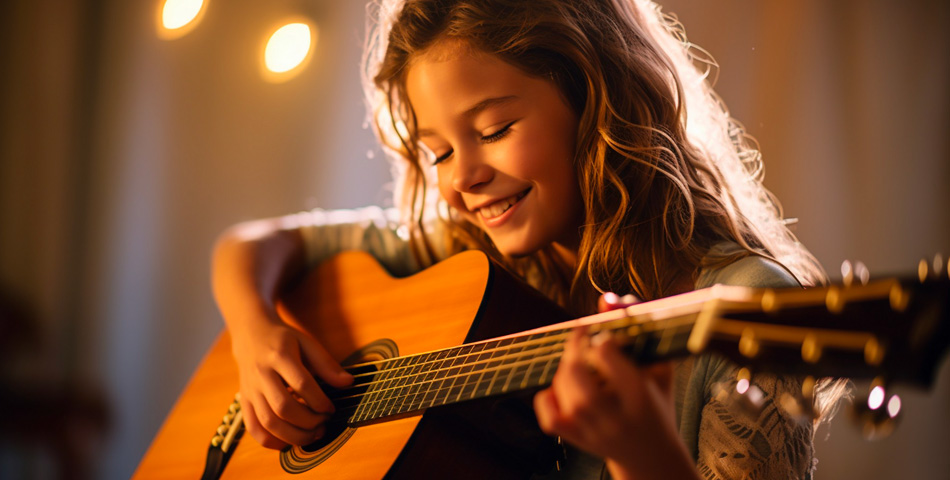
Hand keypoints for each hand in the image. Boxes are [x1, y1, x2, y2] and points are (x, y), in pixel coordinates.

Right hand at [230, 316, 352, 448]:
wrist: (251, 336)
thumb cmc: (284, 341)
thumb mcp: (307, 343)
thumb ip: (327, 364)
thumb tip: (349, 383)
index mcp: (280, 355)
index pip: (301, 384)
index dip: (320, 401)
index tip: (331, 409)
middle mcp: (261, 374)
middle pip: (283, 407)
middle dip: (308, 421)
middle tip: (324, 422)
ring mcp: (250, 390)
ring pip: (268, 422)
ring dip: (293, 435)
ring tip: (313, 434)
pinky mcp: (244, 402)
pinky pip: (254, 428)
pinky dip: (271, 441)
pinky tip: (290, 441)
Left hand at [534, 293, 696, 478]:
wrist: (652, 457)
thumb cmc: (655, 401)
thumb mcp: (657, 365)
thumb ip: (636, 328)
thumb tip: (606, 299)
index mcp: (641, 398)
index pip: (607, 355)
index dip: (602, 338)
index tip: (607, 338)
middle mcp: (615, 419)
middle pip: (577, 374)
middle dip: (574, 348)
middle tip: (581, 336)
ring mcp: (592, 433)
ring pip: (561, 390)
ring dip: (565, 368)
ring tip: (579, 363)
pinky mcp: (576, 441)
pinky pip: (549, 416)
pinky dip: (549, 396)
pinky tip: (564, 388)